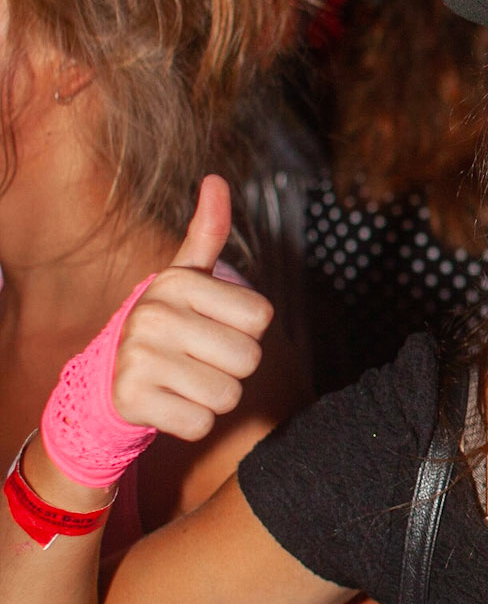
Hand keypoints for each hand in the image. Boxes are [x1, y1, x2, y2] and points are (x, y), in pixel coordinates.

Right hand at [112, 177, 272, 443]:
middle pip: (248, 359)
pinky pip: (201, 424)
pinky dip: (191, 422)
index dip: (245, 330)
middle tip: (198, 360)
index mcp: (176, 282)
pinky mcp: (132, 400)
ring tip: (184, 381)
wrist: (109, 381)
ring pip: (228, 395)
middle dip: (232, 368)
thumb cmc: (165, 326)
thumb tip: (216, 179)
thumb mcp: (185, 279)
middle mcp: (154, 315)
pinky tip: (168, 404)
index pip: (261, 317)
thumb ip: (206, 233)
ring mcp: (139, 358)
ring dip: (214, 397)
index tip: (212, 327)